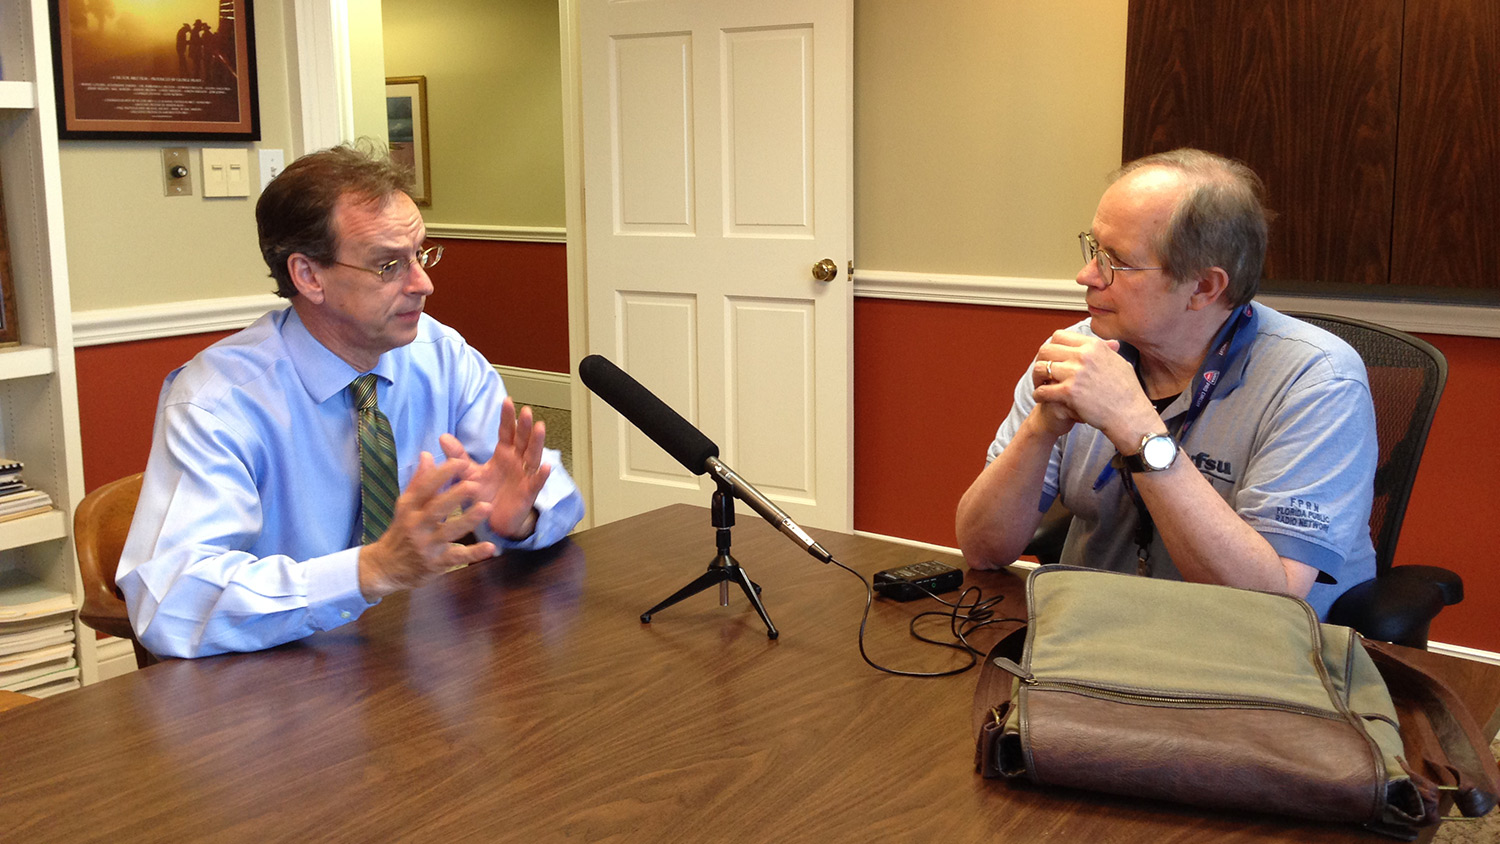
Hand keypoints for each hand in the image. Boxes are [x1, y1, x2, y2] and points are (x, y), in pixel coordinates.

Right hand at [359, 452, 496, 600]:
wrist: (386, 568)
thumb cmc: (402, 531)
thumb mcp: (406, 506)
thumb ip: (419, 481)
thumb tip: (427, 454)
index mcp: (410, 507)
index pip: (424, 487)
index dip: (442, 474)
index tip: (460, 461)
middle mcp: (416, 525)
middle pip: (436, 508)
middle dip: (455, 496)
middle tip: (475, 483)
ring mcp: (426, 545)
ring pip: (449, 531)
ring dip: (468, 520)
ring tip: (486, 507)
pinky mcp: (436, 563)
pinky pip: (457, 557)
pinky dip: (474, 553)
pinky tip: (490, 547)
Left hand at [439, 397, 551, 540]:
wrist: (492, 522)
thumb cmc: (484, 495)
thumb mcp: (468, 474)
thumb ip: (458, 456)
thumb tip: (442, 437)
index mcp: (504, 455)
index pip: (506, 432)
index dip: (507, 418)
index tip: (507, 400)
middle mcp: (517, 462)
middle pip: (523, 440)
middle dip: (524, 426)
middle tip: (526, 411)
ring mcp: (525, 476)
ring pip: (533, 456)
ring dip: (537, 442)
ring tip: (539, 427)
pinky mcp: (528, 494)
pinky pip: (536, 483)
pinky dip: (541, 476)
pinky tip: (546, 467)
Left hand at [1032, 330, 1159, 448]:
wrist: (1130, 415)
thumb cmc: (1128, 392)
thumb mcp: (1120, 363)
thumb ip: (1108, 351)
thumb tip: (1109, 343)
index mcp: (1093, 346)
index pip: (1060, 336)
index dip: (1052, 347)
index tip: (1052, 357)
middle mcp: (1083, 356)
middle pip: (1046, 349)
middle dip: (1041, 360)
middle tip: (1042, 371)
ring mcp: (1076, 374)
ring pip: (1040, 368)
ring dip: (1036, 377)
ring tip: (1040, 385)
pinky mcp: (1069, 392)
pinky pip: (1043, 390)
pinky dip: (1038, 394)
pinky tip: (1040, 397)